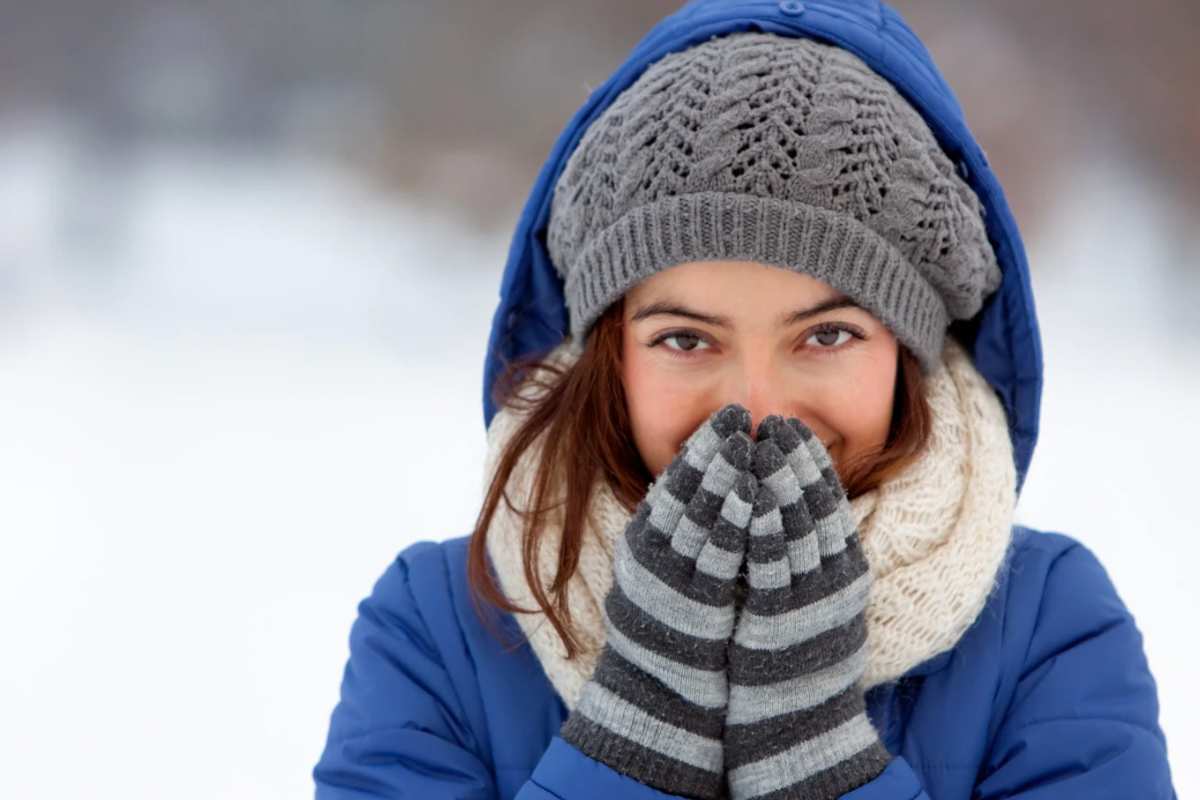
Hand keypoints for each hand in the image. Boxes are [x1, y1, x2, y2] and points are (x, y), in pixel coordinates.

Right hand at [560, 404, 756, 799]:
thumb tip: (708, 489)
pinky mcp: (694, 603)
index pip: (673, 482)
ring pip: (699, 514)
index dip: (700, 446)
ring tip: (748, 442)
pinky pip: (718, 552)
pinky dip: (736, 518)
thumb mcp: (664, 572)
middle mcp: (651, 554)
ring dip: (725, 474)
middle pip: (684, 490)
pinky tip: (756, 494)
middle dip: (713, 449)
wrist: (659, 697)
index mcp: (644, 542)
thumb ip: (679, 532)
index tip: (726, 417)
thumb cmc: (670, 631)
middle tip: (738, 414)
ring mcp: (670, 577)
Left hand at [723, 415, 889, 799]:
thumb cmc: (800, 654)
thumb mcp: (818, 597)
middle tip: (775, 422)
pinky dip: (763, 526)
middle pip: (816, 506)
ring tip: (761, 443)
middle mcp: (834, 580)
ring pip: (797, 527)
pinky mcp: (781, 619)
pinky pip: (772, 564)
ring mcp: (810, 599)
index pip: (830, 502)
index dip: (811, 462)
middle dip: (795, 460)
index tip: (792, 428)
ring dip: (779, 482)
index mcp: (846, 569)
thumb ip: (811, 554)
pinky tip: (751, 497)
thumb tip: (791, 506)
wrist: (799, 722)